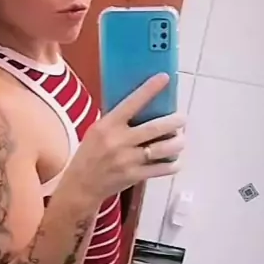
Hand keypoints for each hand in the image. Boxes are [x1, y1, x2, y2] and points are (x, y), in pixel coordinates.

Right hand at [67, 74, 184, 201]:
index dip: (149, 90)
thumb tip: (140, 104)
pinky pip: (160, 169)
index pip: (131, 103)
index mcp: (108, 125)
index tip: (164, 78)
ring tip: (181, 140)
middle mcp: (118, 141)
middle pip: (154, 128)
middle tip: (182, 118)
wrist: (81, 185)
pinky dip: (172, 165)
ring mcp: (127, 160)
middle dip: (174, 122)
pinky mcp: (134, 176)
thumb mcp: (96, 131)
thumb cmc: (90, 154)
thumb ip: (116, 121)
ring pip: (162, 149)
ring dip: (177, 143)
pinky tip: (176, 161)